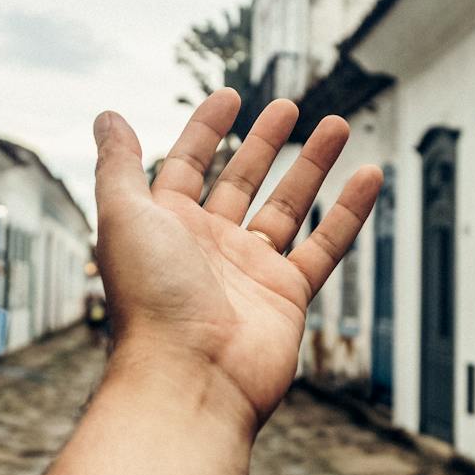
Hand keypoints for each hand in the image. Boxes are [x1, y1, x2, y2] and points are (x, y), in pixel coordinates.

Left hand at [93, 89, 382, 430]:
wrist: (189, 377)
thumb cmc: (149, 301)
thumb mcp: (122, 215)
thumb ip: (118, 163)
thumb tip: (107, 116)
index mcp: (165, 226)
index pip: (187, 165)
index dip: (205, 130)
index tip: (229, 97)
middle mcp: (207, 247)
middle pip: (241, 181)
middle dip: (263, 142)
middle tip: (287, 105)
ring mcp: (249, 272)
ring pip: (287, 207)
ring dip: (311, 165)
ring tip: (336, 125)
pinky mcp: (287, 296)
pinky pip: (324, 245)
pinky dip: (348, 211)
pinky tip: (368, 176)